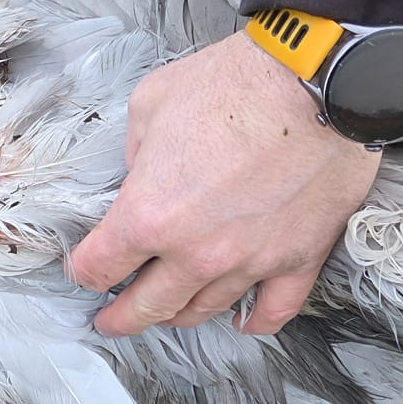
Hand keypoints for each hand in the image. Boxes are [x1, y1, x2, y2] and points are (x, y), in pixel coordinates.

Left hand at [69, 29, 380, 335]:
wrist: (318, 81)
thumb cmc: (234, 83)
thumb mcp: (151, 103)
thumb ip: (136, 153)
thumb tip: (142, 176)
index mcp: (149, 215)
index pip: (100, 266)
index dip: (84, 271)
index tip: (84, 271)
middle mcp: (196, 252)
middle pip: (147, 306)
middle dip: (121, 317)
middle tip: (109, 322)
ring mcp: (250, 262)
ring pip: (205, 310)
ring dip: (180, 315)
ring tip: (167, 314)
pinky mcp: (299, 259)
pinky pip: (273, 310)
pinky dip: (255, 321)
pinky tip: (242, 321)